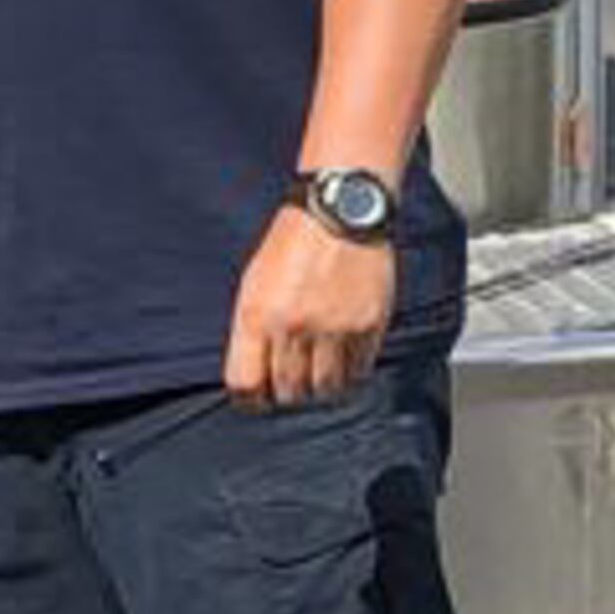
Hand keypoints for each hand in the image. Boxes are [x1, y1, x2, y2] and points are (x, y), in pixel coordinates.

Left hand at [222, 206, 395, 411]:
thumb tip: (253, 371)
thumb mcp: (253, 283)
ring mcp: (334, 329)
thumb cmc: (291, 244)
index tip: (254, 400)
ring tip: (317, 375)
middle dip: (286, 394)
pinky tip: (343, 361)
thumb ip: (251, 329)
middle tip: (289, 387)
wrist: (339, 213)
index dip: (249, 399)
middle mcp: (294, 327)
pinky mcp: (369, 326)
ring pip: (326, 388)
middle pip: (288, 391)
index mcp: (257, 316)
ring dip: (319, 388)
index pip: (245, 383)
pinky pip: (358, 370)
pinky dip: (350, 373)